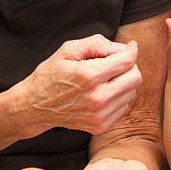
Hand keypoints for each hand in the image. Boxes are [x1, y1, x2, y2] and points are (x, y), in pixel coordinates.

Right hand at [24, 35, 141, 134]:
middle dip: (130, 66)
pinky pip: (124, 107)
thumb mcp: (68, 50)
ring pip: (132, 92)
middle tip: (117, 62)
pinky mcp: (100, 126)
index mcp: (88, 76)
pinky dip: (118, 97)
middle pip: (135, 78)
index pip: (126, 61)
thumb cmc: (51, 75)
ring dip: (124, 82)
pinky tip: (103, 92)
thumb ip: (96, 44)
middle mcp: (97, 98)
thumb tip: (120, 48)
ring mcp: (99, 115)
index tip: (131, 46)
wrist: (35, 106)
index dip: (132, 50)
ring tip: (106, 78)